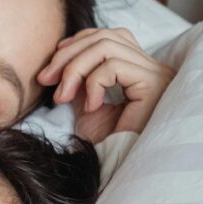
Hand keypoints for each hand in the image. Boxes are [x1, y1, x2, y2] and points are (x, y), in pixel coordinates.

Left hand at [37, 27, 175, 142]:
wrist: (120, 167)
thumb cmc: (107, 143)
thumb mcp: (87, 104)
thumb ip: (80, 79)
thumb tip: (59, 61)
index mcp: (139, 69)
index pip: (107, 37)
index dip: (74, 46)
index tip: (50, 71)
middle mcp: (153, 67)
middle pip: (104, 37)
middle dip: (67, 56)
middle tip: (45, 81)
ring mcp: (157, 73)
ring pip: (106, 46)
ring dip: (74, 69)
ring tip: (63, 97)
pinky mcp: (154, 84)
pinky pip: (113, 66)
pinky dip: (92, 84)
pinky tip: (92, 107)